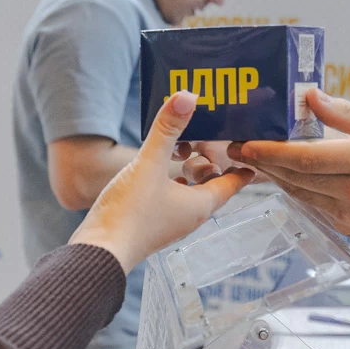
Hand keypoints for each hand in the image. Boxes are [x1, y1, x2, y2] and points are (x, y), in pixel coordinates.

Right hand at [72, 92, 254, 270]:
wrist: (99, 252)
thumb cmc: (128, 213)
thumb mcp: (149, 164)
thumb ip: (167, 130)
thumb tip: (187, 96)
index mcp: (200, 205)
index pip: (231, 183)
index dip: (242, 166)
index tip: (250, 154)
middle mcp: (190, 217)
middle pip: (210, 186)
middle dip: (211, 164)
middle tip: (213, 140)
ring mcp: (170, 223)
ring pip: (190, 193)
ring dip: (189, 173)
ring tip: (184, 150)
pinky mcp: (151, 225)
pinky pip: (171, 199)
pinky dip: (171, 183)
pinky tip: (157, 172)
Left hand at [228, 90, 349, 244]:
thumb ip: (345, 113)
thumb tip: (310, 97)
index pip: (305, 158)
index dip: (270, 151)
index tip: (245, 142)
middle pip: (296, 177)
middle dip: (263, 162)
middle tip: (237, 147)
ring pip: (300, 194)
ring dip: (275, 177)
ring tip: (255, 159)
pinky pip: (314, 206)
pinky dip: (297, 190)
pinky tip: (286, 175)